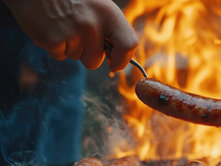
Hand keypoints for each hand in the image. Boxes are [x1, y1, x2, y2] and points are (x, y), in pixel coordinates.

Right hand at [4, 0, 138, 71]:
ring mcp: (71, 33)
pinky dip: (55, 46)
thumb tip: (116, 59)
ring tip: (63, 24)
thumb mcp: (99, 6)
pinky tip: (52, 27)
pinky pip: (59, 56)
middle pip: (95, 60)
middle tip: (77, 31)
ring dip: (70, 47)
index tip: (114, 63)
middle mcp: (92, 24)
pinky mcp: (51, 40)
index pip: (128, 44)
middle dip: (87, 53)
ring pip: (76, 58)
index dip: (123, 59)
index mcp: (109, 13)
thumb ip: (111, 30)